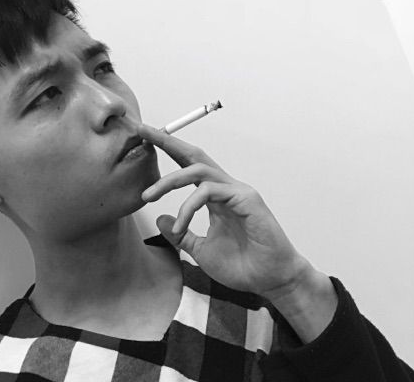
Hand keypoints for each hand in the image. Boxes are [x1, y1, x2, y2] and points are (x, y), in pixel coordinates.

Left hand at [137, 123, 310, 300]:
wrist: (270, 280)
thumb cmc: (242, 265)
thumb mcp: (200, 250)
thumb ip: (181, 234)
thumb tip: (160, 219)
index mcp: (214, 196)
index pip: (187, 166)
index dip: (167, 150)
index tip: (144, 139)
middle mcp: (224, 188)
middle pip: (193, 155)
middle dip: (168, 141)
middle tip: (143, 132)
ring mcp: (236, 191)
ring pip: (198, 170)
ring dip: (169, 180)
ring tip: (147, 196)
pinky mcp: (246, 199)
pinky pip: (210, 192)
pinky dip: (188, 206)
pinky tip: (180, 225)